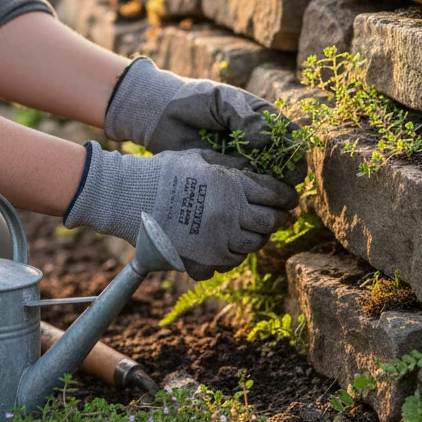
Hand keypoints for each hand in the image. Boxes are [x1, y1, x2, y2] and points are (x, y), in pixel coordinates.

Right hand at [65, 142, 297, 278]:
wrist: (132, 198)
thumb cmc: (165, 172)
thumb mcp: (202, 158)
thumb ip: (232, 167)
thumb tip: (256, 173)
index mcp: (234, 187)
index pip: (274, 194)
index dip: (286, 196)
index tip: (289, 199)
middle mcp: (232, 216)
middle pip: (270, 222)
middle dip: (276, 218)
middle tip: (277, 216)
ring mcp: (219, 242)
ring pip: (253, 245)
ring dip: (255, 237)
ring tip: (249, 231)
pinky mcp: (204, 261)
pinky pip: (230, 263)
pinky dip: (232, 255)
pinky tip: (225, 245)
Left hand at [104, 58, 306, 185]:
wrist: (161, 114)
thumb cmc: (195, 100)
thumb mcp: (223, 100)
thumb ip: (246, 117)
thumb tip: (268, 140)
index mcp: (262, 118)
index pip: (288, 136)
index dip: (295, 152)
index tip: (295, 167)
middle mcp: (256, 141)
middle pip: (281, 162)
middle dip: (286, 177)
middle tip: (286, 191)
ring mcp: (241, 159)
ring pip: (264, 178)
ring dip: (270, 189)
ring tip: (269, 200)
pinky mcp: (225, 174)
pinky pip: (241, 185)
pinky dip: (247, 193)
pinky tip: (247, 199)